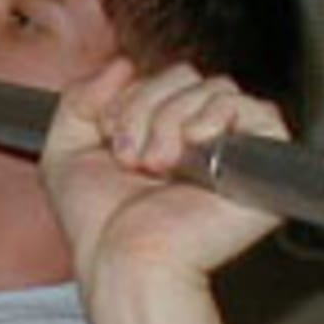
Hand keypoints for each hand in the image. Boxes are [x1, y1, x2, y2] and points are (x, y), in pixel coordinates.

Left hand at [43, 58, 287, 295]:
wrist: (124, 258)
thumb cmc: (100, 227)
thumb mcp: (64, 151)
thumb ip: (79, 98)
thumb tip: (123, 65)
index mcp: (159, 135)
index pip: (159, 79)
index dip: (129, 99)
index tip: (110, 140)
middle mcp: (196, 141)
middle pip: (185, 76)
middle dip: (145, 110)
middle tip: (132, 159)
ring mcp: (228, 150)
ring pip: (213, 88)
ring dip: (171, 121)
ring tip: (159, 166)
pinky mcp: (259, 164)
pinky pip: (256, 108)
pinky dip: (217, 116)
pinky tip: (194, 147)